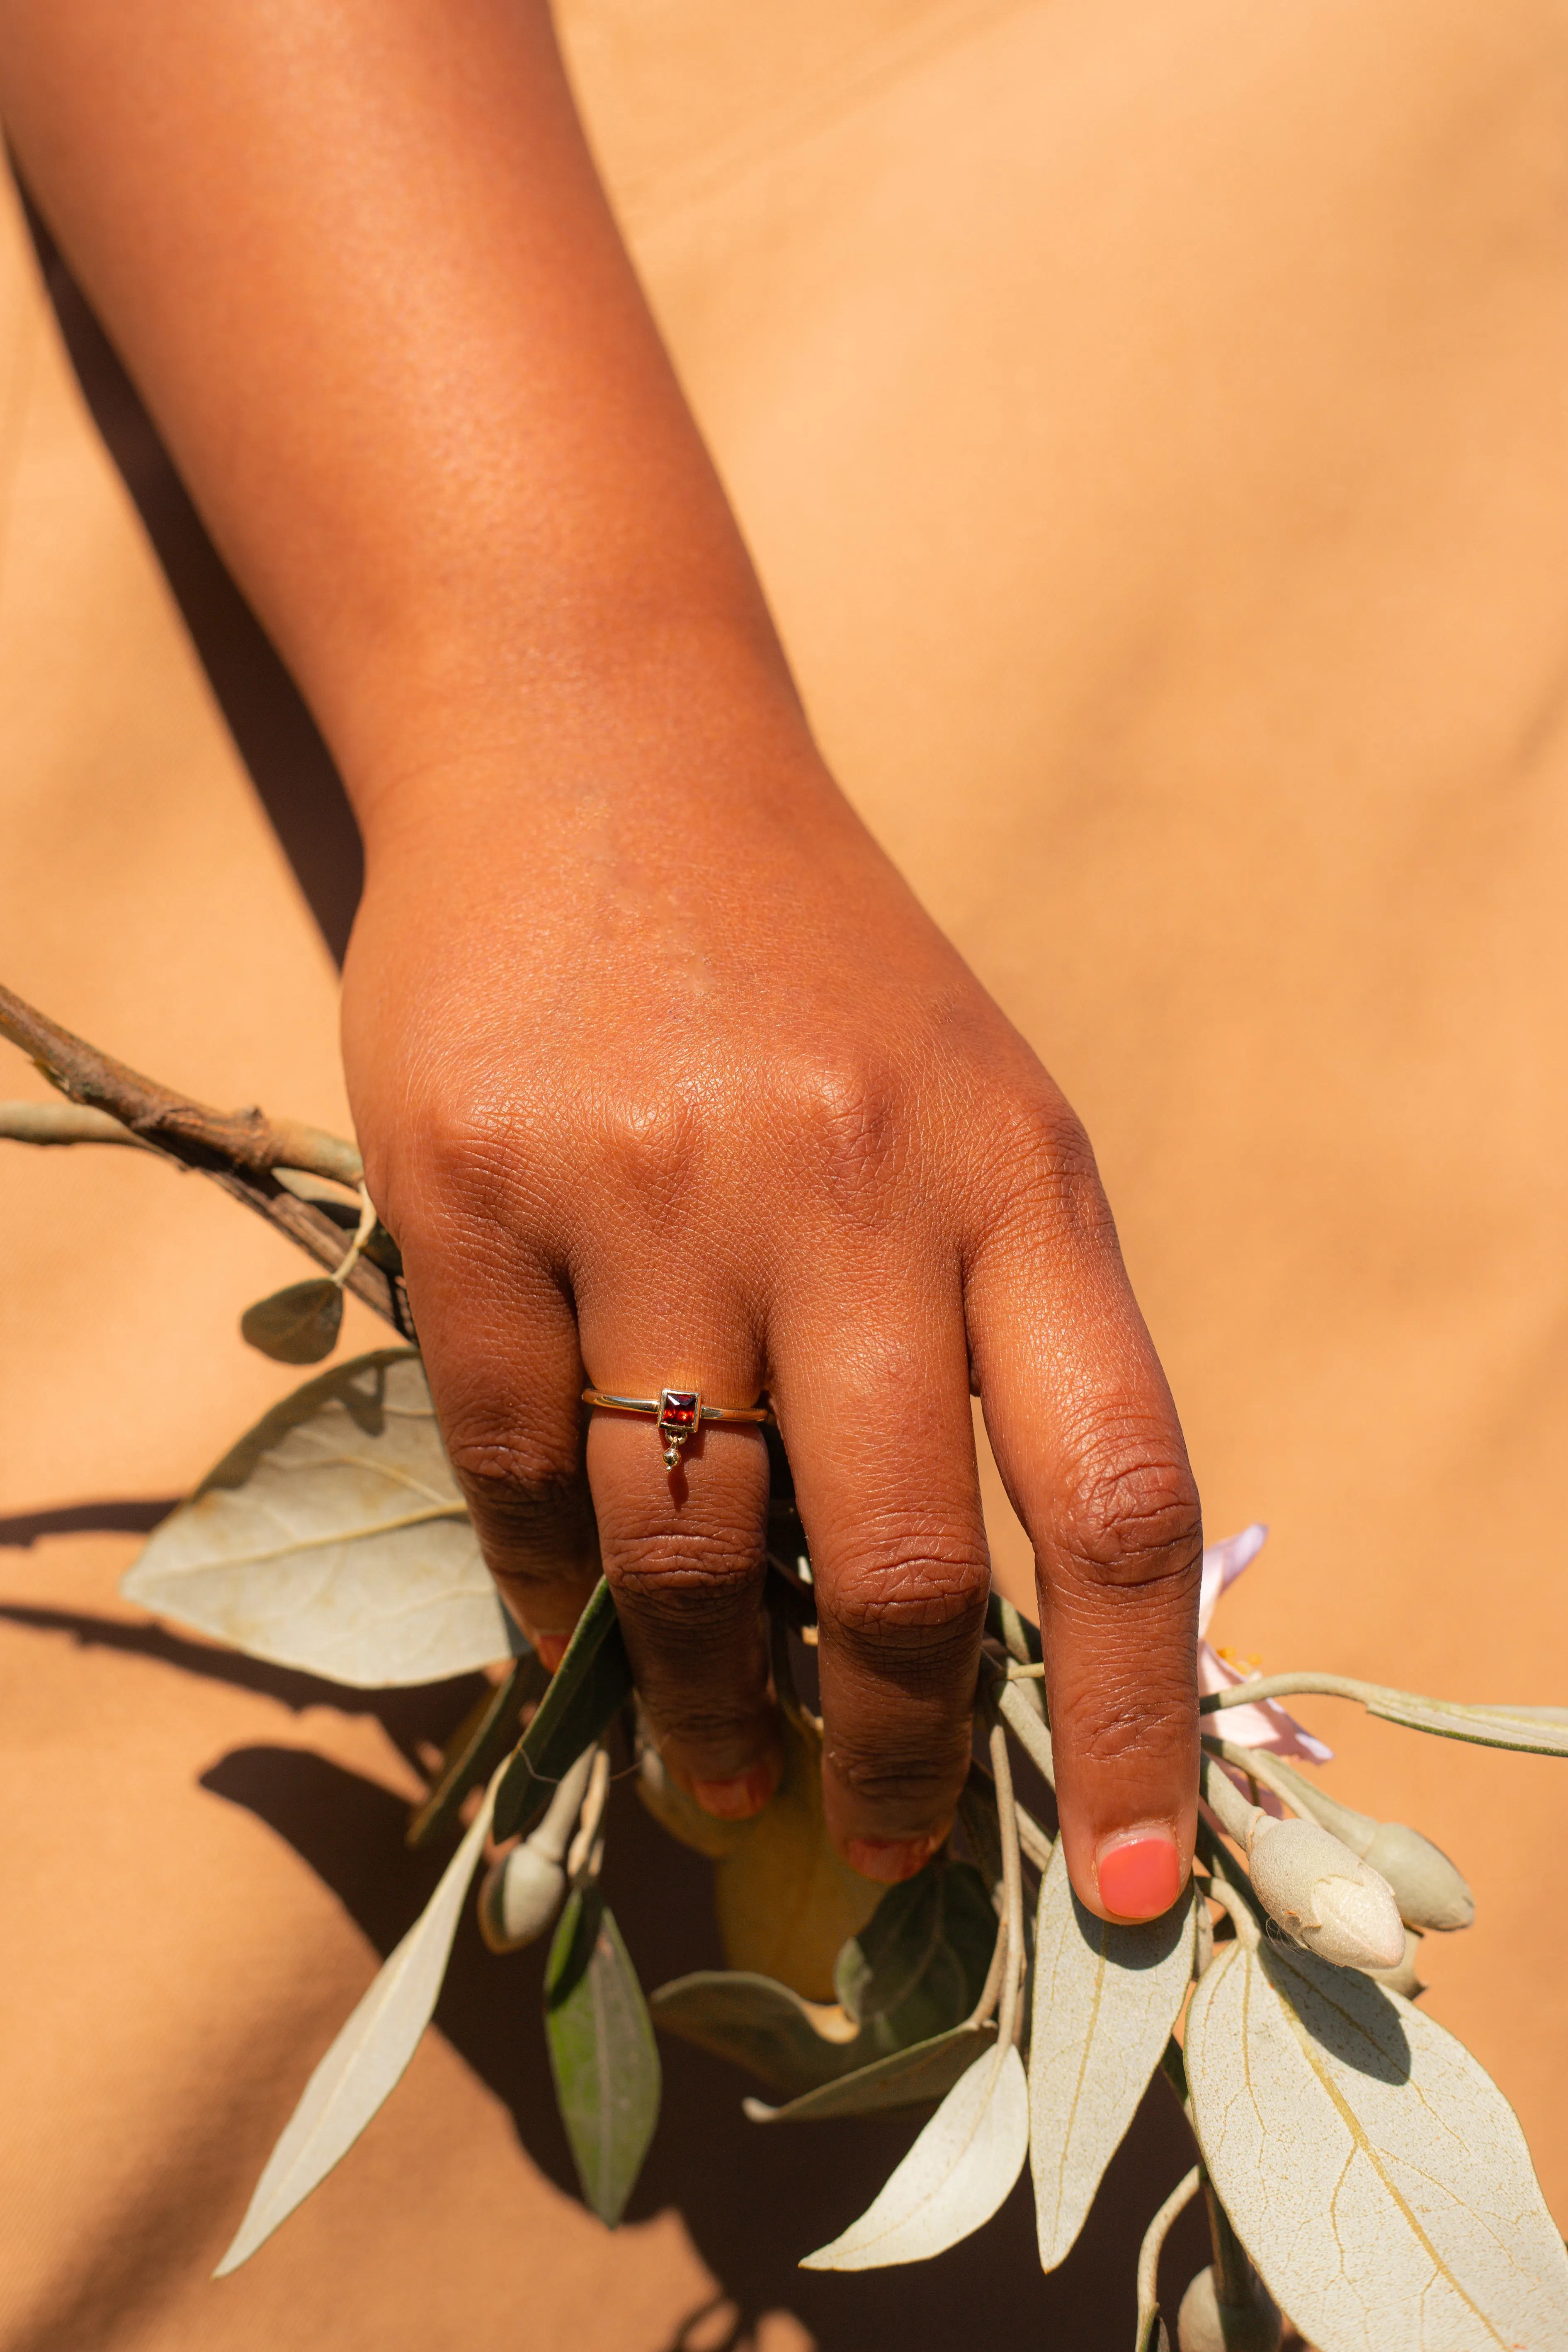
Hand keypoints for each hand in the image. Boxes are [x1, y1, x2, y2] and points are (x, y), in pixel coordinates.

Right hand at [342, 681, 1200, 1916]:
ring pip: (680, 1543)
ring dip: (703, 1701)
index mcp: (1014, 1176)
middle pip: (887, 1561)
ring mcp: (646, 1184)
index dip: (1130, 1716)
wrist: (598, 750)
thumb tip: (973, 1628)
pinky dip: (545, 1580)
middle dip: (883, 1752)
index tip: (1119, 1883)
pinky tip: (572, 1623)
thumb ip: (998, 1342)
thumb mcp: (975, 1116)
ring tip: (718, 1766)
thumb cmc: (812, 972)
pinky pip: (508, 1456)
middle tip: (864, 1839)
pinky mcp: (470, 1183)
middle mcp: (843, 1182)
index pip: (1118, 1498)